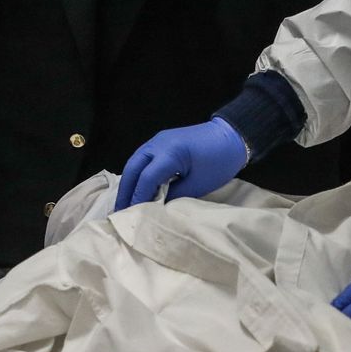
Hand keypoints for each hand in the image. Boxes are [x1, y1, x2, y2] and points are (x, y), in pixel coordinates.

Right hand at [114, 117, 248, 209]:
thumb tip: (157, 208)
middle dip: (125, 190)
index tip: (132, 216)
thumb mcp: (199, 184)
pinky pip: (142, 158)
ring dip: (128, 182)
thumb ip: (175, 196)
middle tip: (118, 211)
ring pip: (134, 162)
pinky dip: (136, 174)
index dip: (138, 198)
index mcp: (169, 153)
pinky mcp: (161, 141)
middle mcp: (157, 143)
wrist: (232, 136)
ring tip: (125, 202)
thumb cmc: (219, 161)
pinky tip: (137, 187)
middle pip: (132, 168)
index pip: (146, 178)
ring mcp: (157, 140)